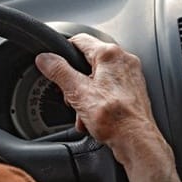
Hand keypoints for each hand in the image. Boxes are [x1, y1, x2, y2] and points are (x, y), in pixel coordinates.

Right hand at [35, 33, 181, 181]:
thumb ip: (58, 71)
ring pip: (97, 77)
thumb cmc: (115, 118)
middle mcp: (124, 60)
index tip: (53, 63)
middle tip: (70, 94)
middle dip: (75, 80)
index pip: (79, 39)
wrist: (137, 141)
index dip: (62, 51)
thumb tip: (45, 58)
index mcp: (110, 54)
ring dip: (85, 93)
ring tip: (83, 110)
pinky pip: (108, 89)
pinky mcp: (133, 91)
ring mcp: (131, 75)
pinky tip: (94, 116)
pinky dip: (98, 100)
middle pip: (88, 61)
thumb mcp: (77, 91)